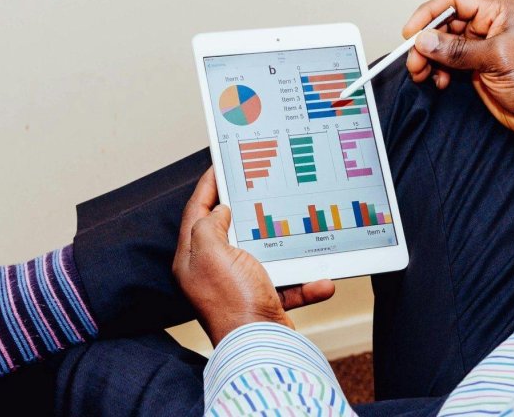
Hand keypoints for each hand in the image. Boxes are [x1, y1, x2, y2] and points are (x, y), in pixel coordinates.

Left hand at [172, 169, 335, 345]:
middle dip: (247, 209)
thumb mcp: (212, 253)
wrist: (260, 348)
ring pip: (263, 255)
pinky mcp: (263, 301)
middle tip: (259, 185)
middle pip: (228, 230)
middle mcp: (212, 272)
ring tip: (297, 227)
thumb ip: (209, 225)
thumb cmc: (233, 301)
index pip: (196, 212)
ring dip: (285, 247)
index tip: (219, 165)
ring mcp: (238, 287)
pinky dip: (305, 283)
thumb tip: (220, 211)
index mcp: (193, 259)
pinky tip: (321, 280)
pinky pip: (287, 284)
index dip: (208, 186)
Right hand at [403, 0, 513, 141]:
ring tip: (422, 74)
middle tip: (414, 61)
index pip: (457, 1)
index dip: (430, 14)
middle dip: (427, 42)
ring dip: (430, 59)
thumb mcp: (497, 58)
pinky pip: (451, 64)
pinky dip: (440, 72)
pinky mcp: (481, 69)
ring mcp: (485, 48)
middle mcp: (492, 25)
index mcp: (502, 10)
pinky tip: (440, 82)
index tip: (411, 33)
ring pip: (446, 46)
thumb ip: (458, 50)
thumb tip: (425, 40)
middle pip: (447, 25)